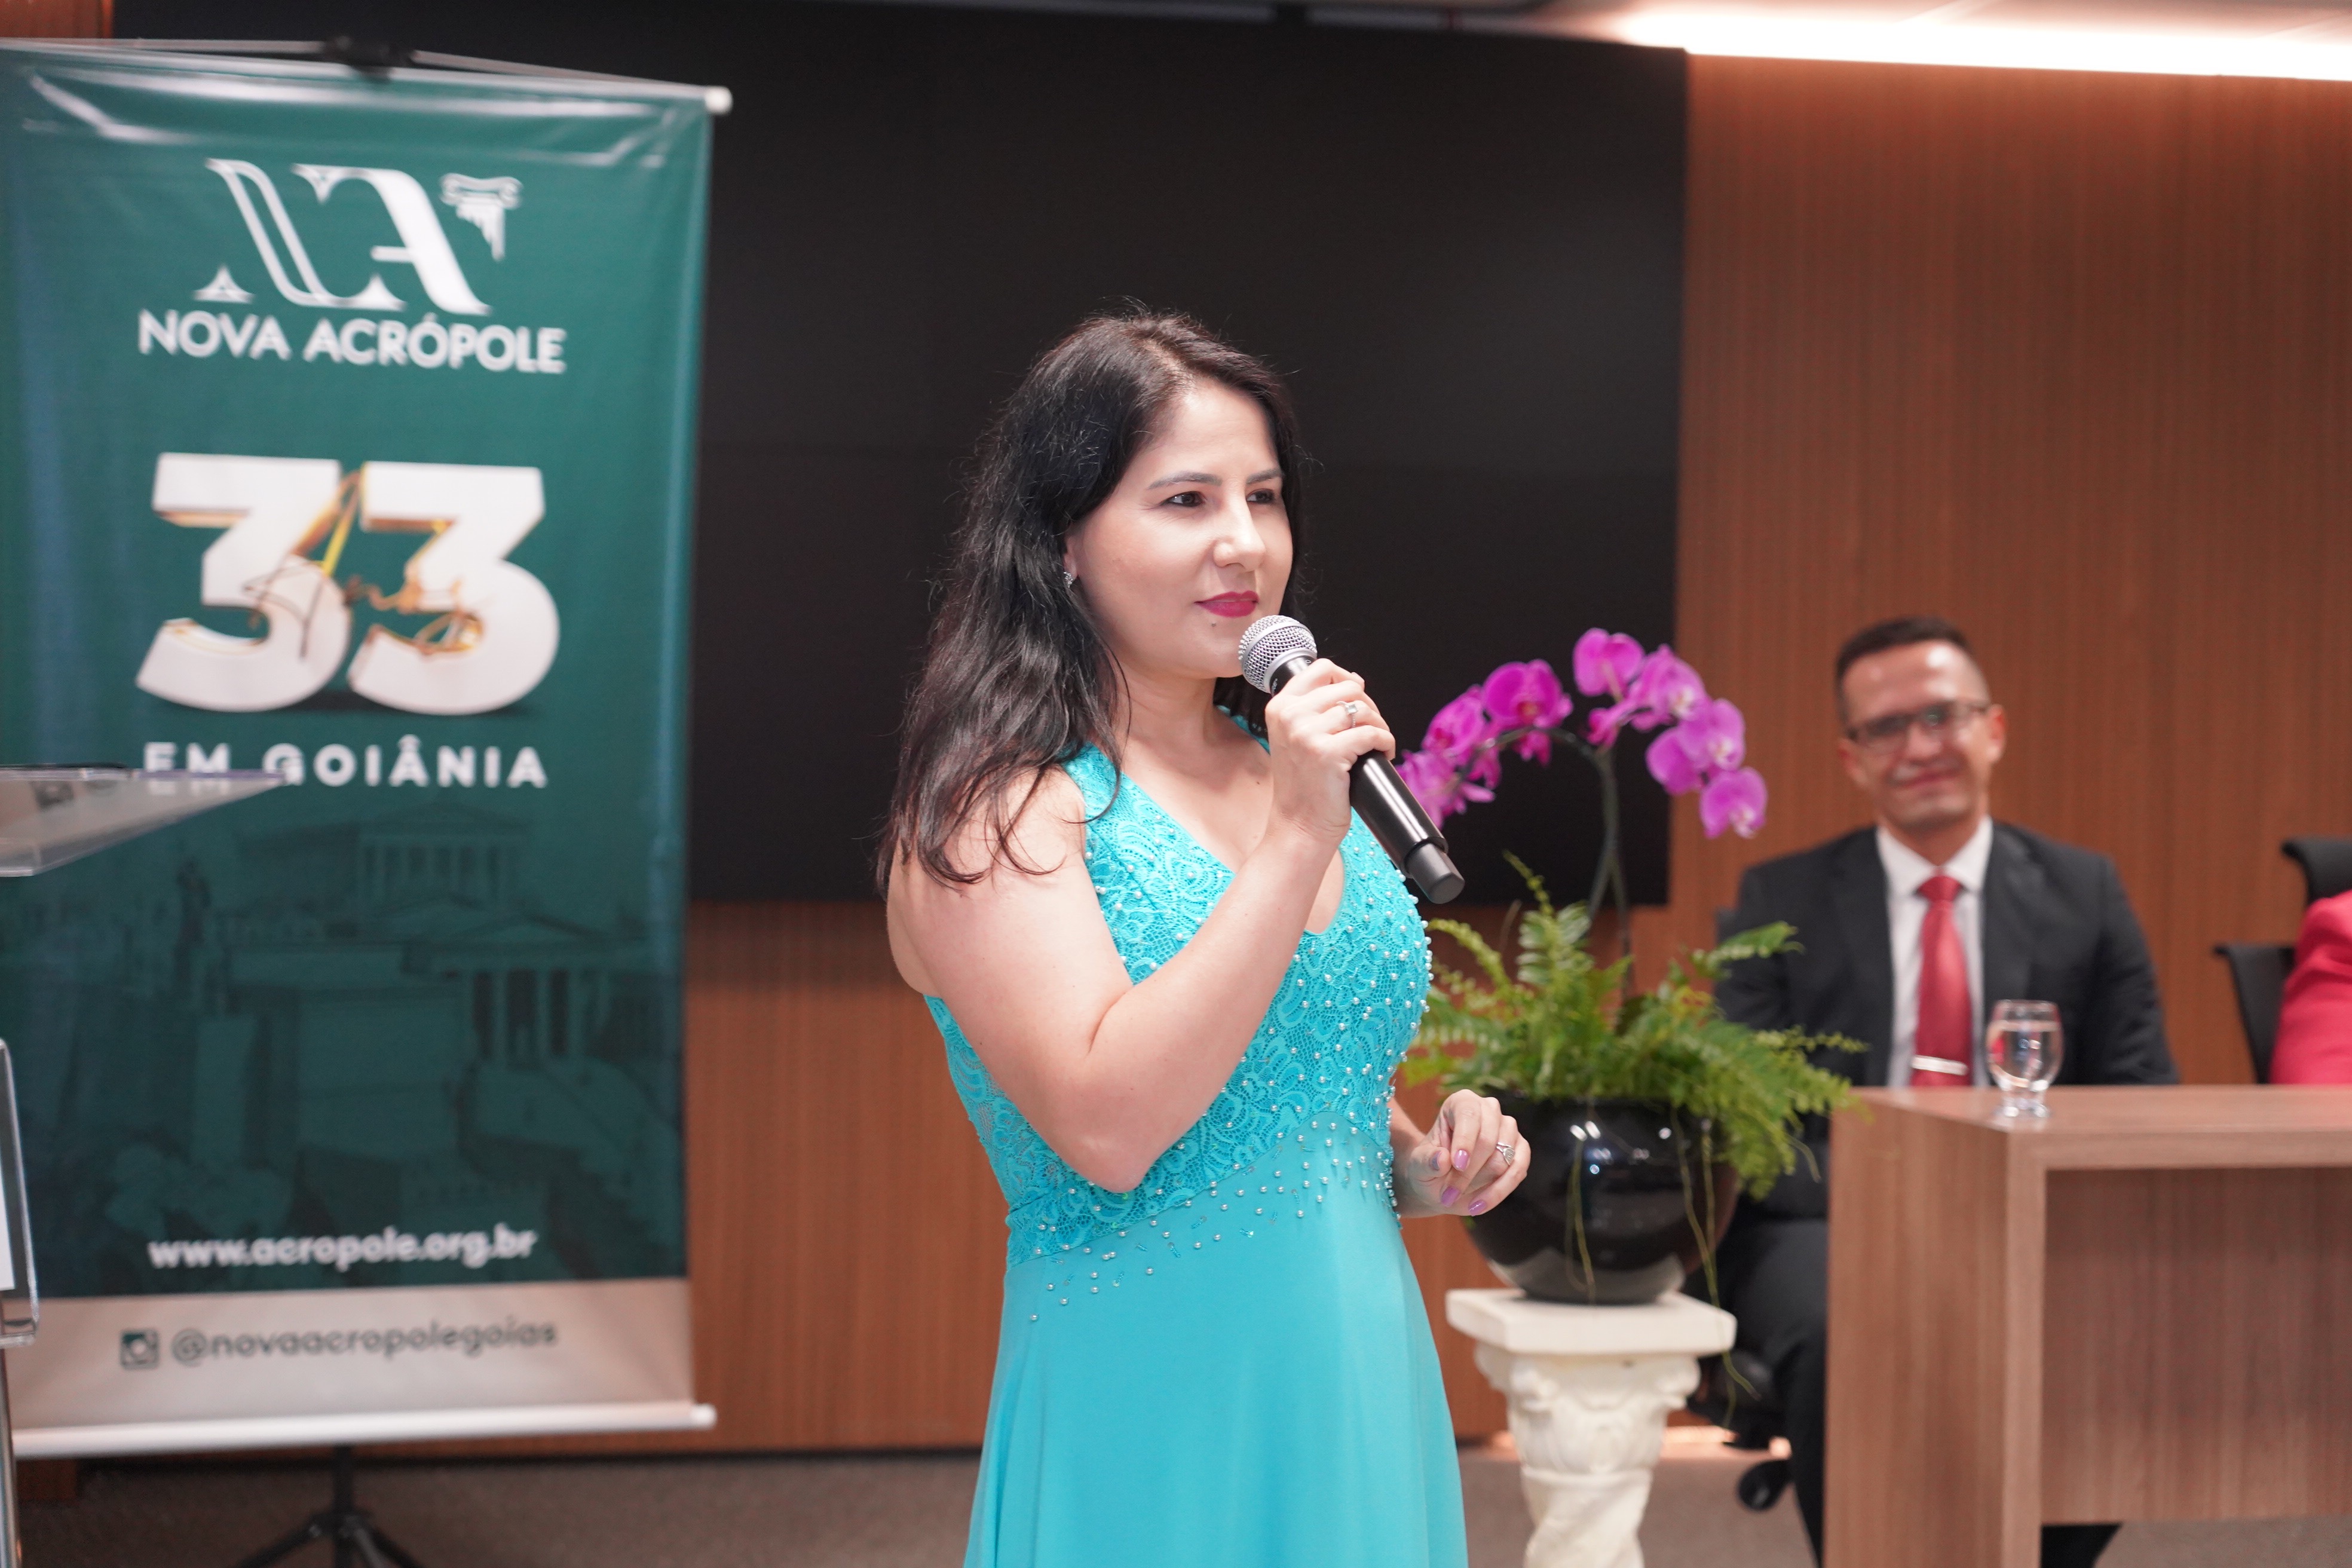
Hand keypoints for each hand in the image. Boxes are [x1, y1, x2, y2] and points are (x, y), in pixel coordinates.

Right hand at [1261, 658, 1394, 846]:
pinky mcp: (1328, 753)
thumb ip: (1312, 709)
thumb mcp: (1295, 738)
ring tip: (1377, 744)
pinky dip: (1385, 742)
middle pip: (1349, 687)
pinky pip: (1372, 733)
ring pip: (1363, 709)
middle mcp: (1290, 716)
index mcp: (1280, 707)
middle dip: (1368, 707)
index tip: (1357, 696)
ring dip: (1379, 725)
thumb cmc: (1302, 787)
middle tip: (1371, 729)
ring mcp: (1307, 733)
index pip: (1321, 669)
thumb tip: (1353, 682)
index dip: (1347, 678)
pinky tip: (1383, 754)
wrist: (1298, 826)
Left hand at [1396, 1091, 1527, 1217]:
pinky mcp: (1521, 1150)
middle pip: (1488, 1140)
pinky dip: (1498, 1192)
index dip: (1465, 1140)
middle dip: (1468, 1172)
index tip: (1457, 1165)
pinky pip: (1517, 1171)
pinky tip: (1477, 1205)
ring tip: (1457, 1200)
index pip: (1468, 1114)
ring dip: (1480, 1184)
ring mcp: (1509, 1129)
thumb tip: (1442, 1159)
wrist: (1442, 1183)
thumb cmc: (1429, 1167)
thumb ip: (1426, 1161)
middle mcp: (1489, 1109)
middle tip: (1447, 1195)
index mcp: (1461, 1102)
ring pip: (1503, 1159)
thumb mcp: (1418, 1166)